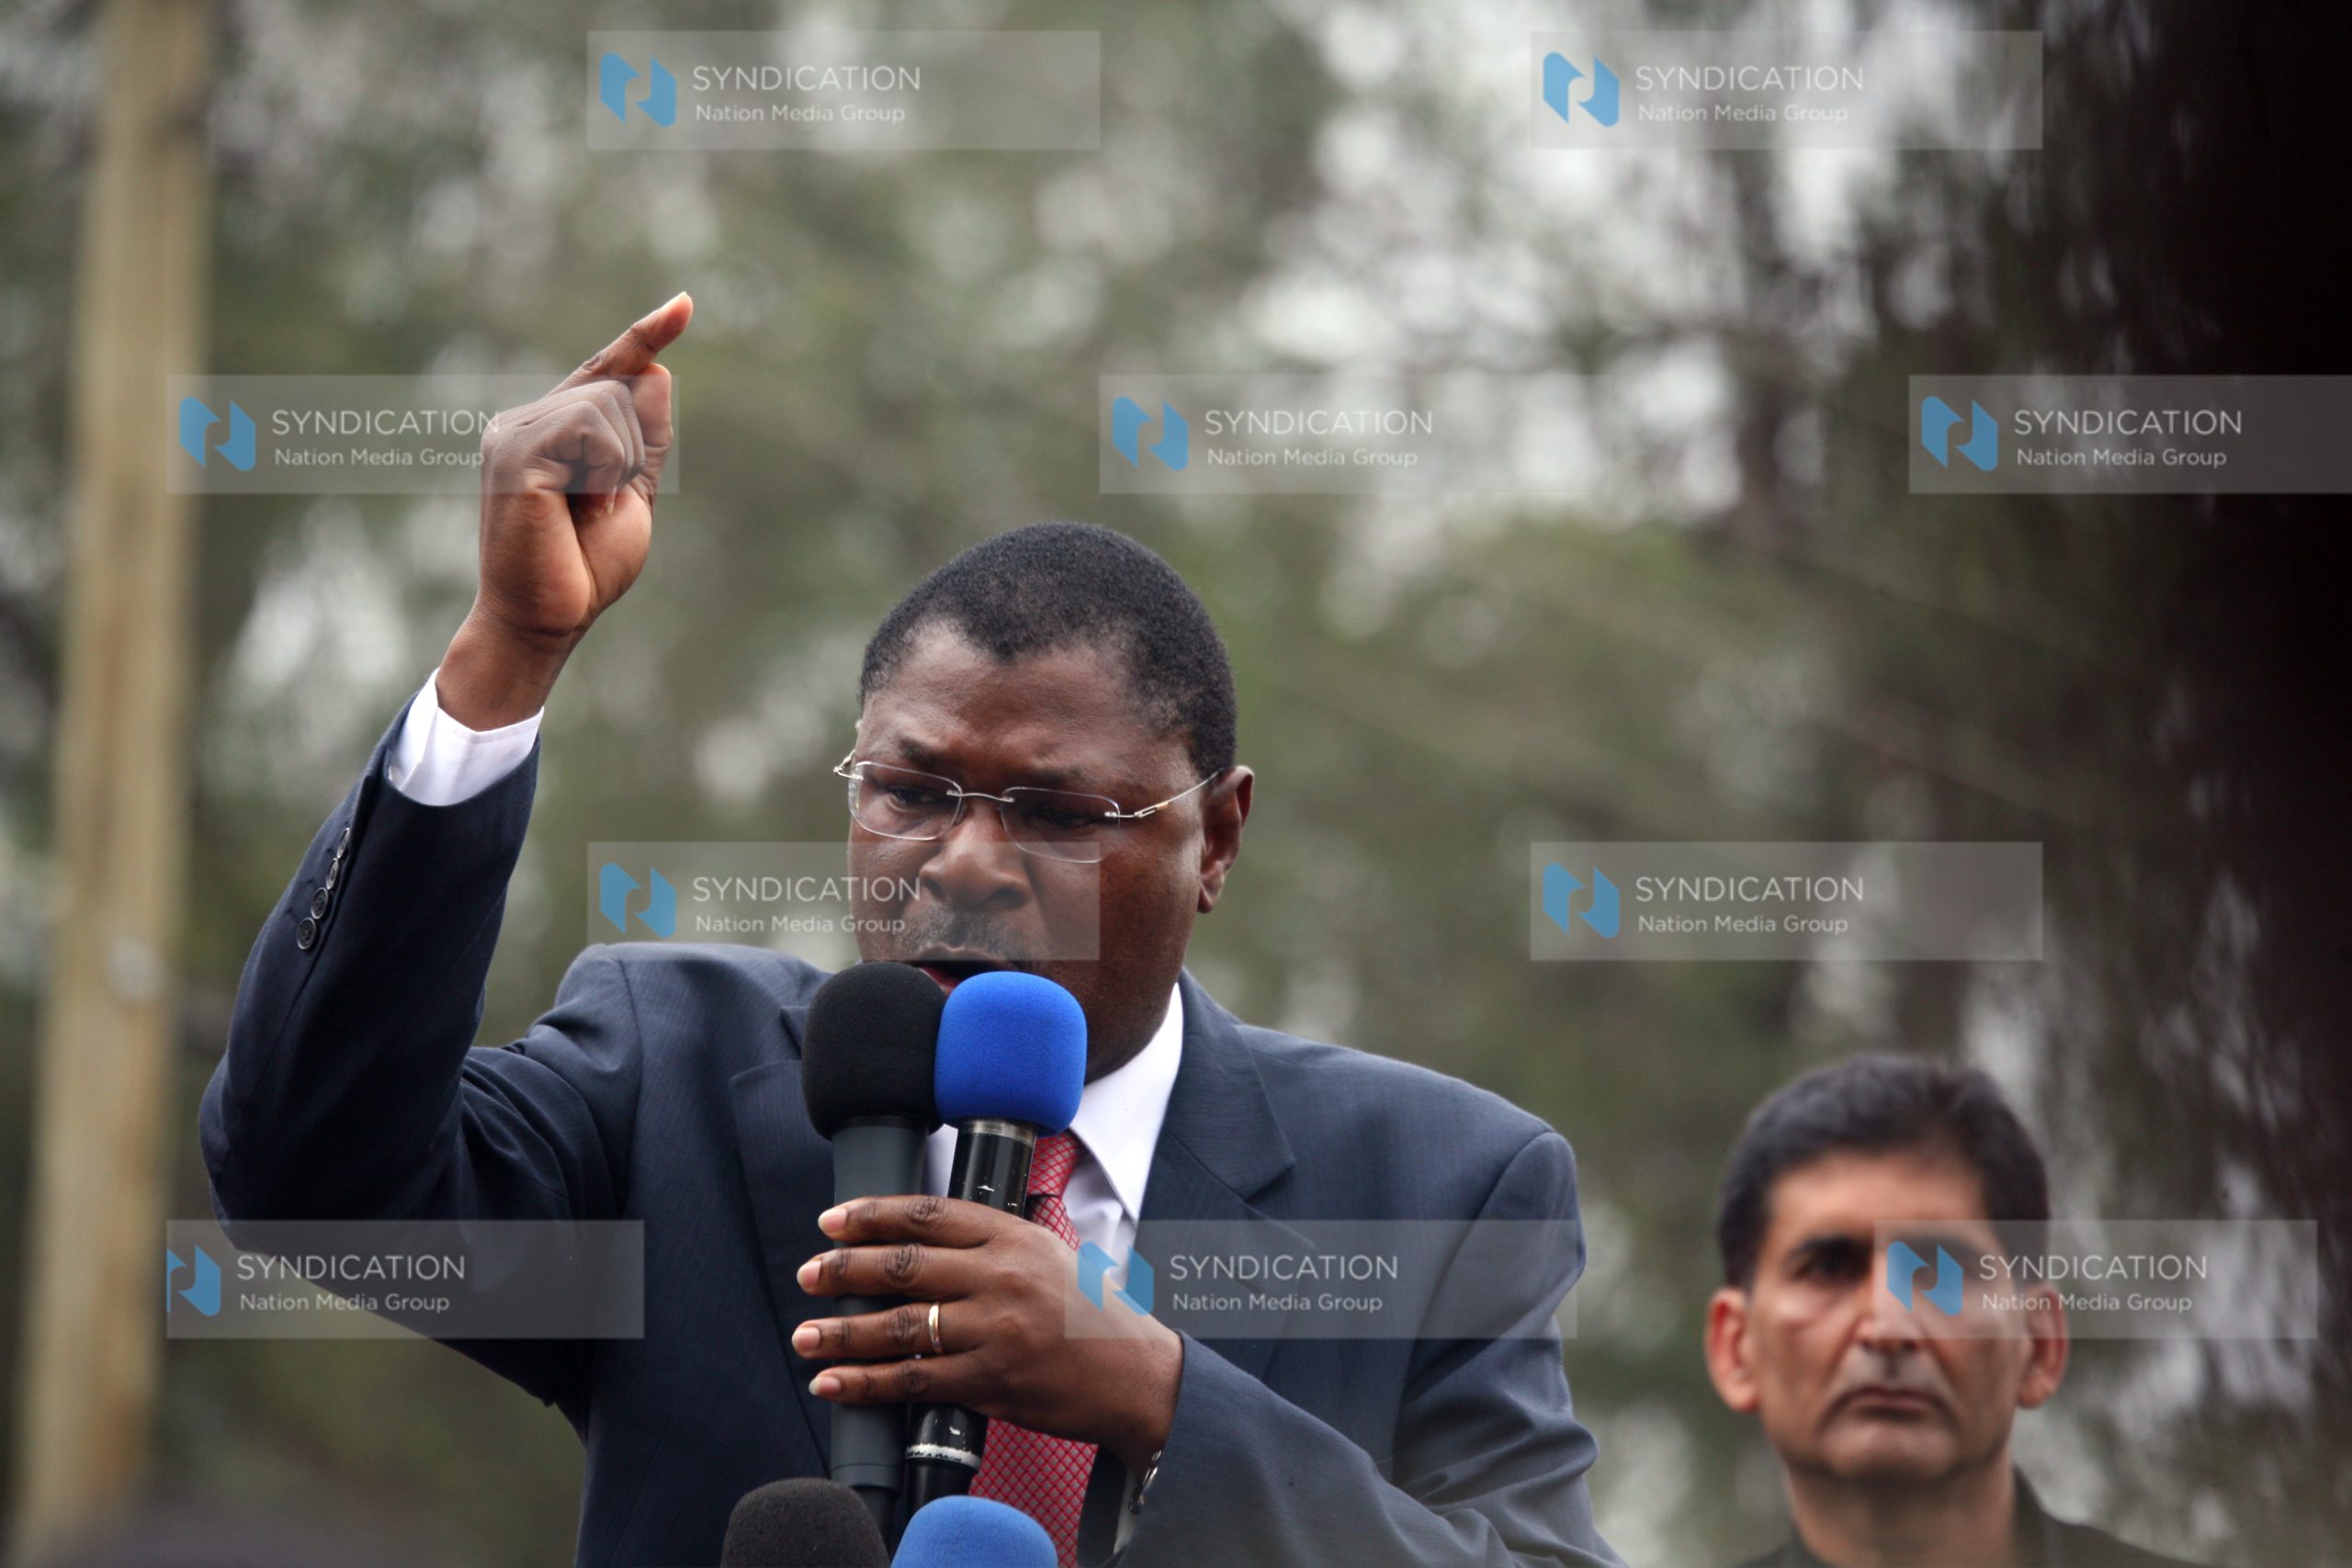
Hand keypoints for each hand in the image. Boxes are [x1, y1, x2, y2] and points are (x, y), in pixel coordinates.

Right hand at [438, 293, 692, 727]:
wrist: (548, 619)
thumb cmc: (584, 568)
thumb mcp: (631, 496)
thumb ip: (643, 440)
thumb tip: (657, 372)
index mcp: (550, 430)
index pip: (605, 372)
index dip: (645, 337)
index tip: (684, 304)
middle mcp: (525, 421)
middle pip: (615, 386)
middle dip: (631, 449)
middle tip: (597, 509)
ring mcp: (514, 432)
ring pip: (606, 403)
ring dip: (617, 464)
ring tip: (584, 511)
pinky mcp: (515, 451)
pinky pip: (590, 427)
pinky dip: (603, 469)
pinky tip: (576, 508)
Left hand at [793, 1195, 1182, 1471]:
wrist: (1137, 1375)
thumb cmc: (1093, 1315)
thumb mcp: (1048, 1255)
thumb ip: (992, 1246)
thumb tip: (920, 1242)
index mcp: (1014, 1237)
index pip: (930, 1215)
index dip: (874, 1215)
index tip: (833, 1221)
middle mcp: (1002, 1277)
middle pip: (906, 1266)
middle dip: (845, 1269)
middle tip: (808, 1273)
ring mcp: (996, 1330)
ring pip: (901, 1327)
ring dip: (842, 1332)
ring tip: (806, 1336)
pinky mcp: (991, 1381)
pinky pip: (915, 1381)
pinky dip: (867, 1384)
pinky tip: (834, 1383)